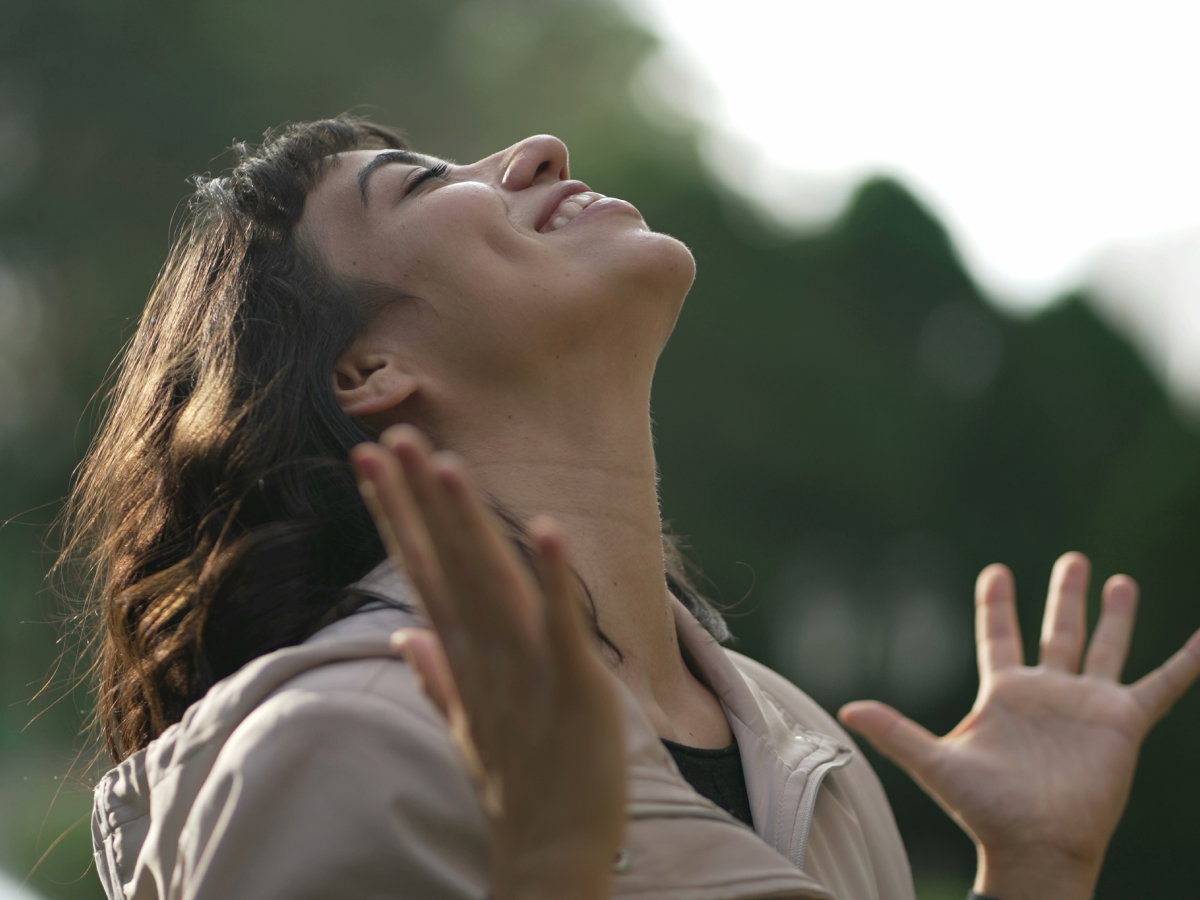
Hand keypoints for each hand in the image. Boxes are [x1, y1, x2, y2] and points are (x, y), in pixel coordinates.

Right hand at [351, 426, 623, 899]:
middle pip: (444, 563)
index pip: (419, 569)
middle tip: (390, 436)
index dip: (396, 513)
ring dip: (469, 522)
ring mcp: (526, 668)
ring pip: (491, 582)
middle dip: (417, 500)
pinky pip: (561, 624)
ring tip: (446, 463)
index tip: (369, 462)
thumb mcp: (465, 722)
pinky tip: (544, 527)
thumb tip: (404, 634)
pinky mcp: (575, 685)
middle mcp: (483, 653)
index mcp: (460, 655)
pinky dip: (553, 578)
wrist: (554, 852)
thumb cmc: (516, 782)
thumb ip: (435, 673)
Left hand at [838, 552, 1199, 899]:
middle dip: (1065, 595)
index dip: (997, 605)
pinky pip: (1160, 684)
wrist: (1036, 846)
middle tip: (1073, 559)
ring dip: (1114, 614)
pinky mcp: (1122, 723)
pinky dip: (1183, 662)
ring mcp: (1086, 705)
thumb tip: (846, 707)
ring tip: (1120, 578)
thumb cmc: (984, 810)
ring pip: (1104, 647)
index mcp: (1004, 693)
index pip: (999, 636)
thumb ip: (895, 731)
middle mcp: (1047, 692)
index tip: (996, 571)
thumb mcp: (935, 763)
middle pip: (1057, 631)